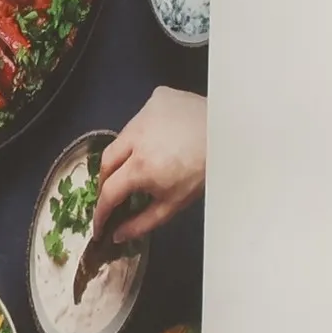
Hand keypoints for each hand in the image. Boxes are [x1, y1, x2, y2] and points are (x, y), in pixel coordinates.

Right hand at [93, 88, 207, 245]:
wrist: (232, 137)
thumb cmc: (205, 171)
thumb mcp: (175, 203)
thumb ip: (142, 222)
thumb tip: (119, 234)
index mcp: (141, 167)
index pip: (108, 192)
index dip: (100, 211)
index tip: (99, 222)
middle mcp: (136, 137)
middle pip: (106, 162)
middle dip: (108, 180)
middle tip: (115, 193)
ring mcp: (145, 114)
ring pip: (123, 137)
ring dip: (127, 152)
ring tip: (146, 160)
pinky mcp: (157, 98)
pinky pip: (141, 117)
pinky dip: (145, 130)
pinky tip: (161, 136)